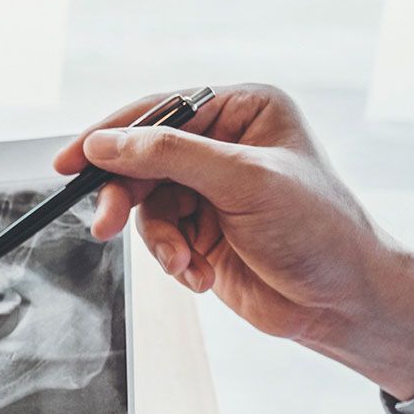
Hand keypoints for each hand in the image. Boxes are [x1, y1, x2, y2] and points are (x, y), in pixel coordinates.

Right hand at [56, 83, 413, 399]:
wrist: (342, 302)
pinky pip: (159, 237)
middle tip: (106, 226)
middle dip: (128, 198)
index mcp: (244, 111)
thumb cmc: (316, 230)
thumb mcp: (241, 181)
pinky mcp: (203, 229)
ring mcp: (212, 189)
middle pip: (143, 160)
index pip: (160, 111)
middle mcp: (225, 144)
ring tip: (183, 262)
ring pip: (147, 204)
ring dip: (159, 240)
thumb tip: (102, 144)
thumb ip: (168, 156)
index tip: (71, 162)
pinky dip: (172, 259)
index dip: (111, 136)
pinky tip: (199, 273)